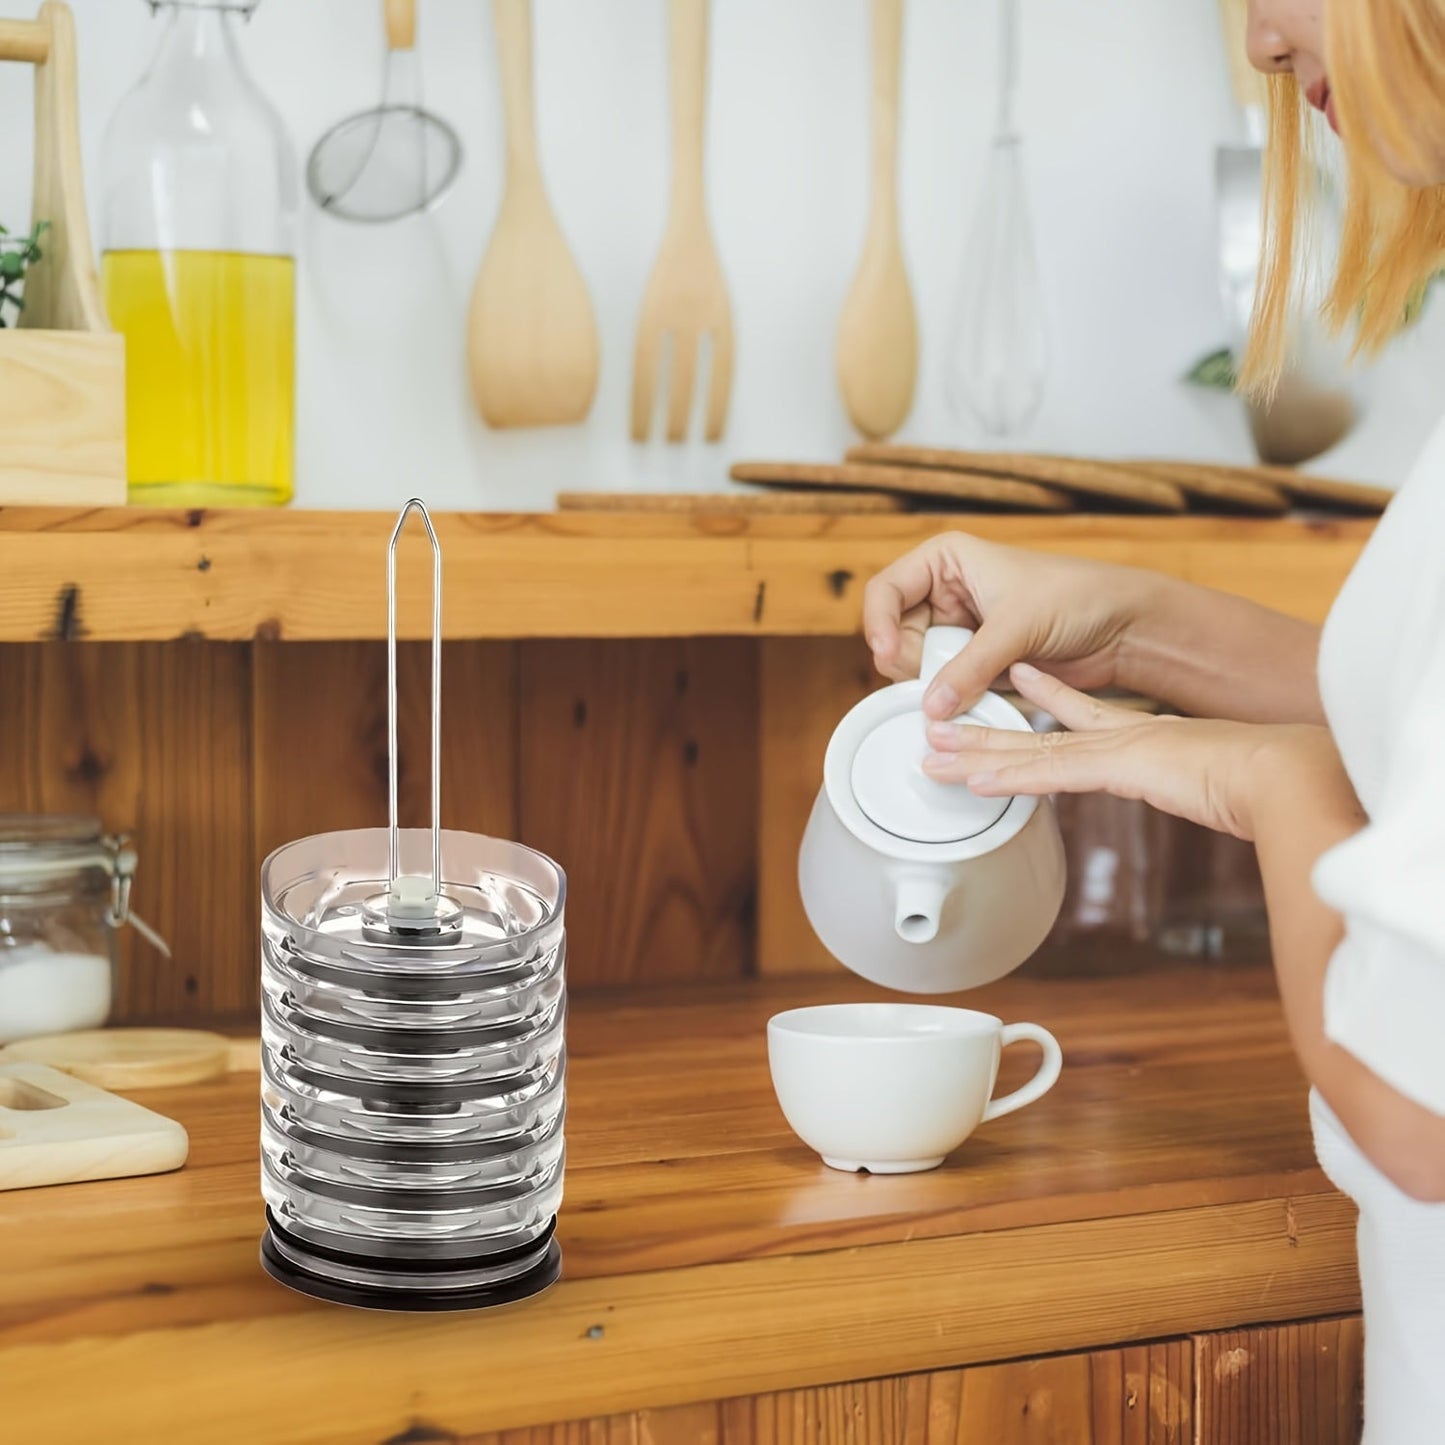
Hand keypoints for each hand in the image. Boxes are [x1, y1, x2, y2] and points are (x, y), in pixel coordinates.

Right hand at [861, 532, 1158, 720]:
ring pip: (917, 664)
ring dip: (929, 684)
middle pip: (896, 634)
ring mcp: (959, 630)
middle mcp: (945, 593)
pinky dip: (949, 698)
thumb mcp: (1017, 626)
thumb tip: (930, 705)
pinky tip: (966, 701)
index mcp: (945, 561)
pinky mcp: (974, 663)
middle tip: (928, 682)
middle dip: (909, 662)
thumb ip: (969, 667)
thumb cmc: (1078, 598)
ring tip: (957, 690)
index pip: (886, 590)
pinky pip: (943, 685)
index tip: (888, 653)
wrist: (1122, 629)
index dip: (878, 623)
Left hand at [922, 663, 1344, 841]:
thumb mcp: (1222, 779)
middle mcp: (1120, 738)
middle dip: (984, 739)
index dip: (1045, 701)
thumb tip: (1214, 790)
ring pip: (1031, 755)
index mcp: (1143, 737)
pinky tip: (976, 782)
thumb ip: (1205, 781)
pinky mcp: (1118, 768)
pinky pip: (1052, 776)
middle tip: (939, 734)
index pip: (1080, 716)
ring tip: (933, 756)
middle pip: (1037, 737)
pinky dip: (1012, 779)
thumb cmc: (1263, 779)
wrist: (1283, 773)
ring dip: (977, 759)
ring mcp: (1115, 751)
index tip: (1018, 683)